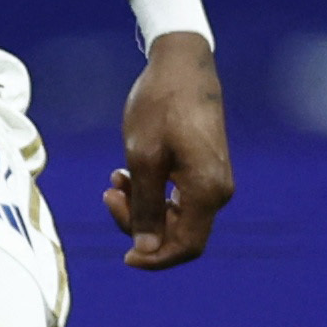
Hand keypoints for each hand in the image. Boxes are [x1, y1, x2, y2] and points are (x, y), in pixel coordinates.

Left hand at [103, 34, 233, 268]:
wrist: (181, 67)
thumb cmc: (160, 107)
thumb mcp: (142, 158)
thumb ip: (145, 208)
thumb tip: (145, 250)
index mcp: (207, 192)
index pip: (186, 247)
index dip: (155, 259)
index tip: (124, 257)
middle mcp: (217, 191)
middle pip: (178, 234)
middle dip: (139, 225)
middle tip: (109, 193)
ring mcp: (213, 180)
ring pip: (173, 216)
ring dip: (140, 206)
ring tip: (113, 180)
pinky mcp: (203, 168)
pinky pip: (176, 197)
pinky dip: (150, 192)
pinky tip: (124, 173)